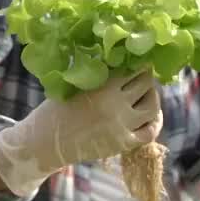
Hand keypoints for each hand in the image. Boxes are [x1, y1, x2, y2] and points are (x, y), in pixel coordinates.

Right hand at [0, 70, 162, 196]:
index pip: (134, 69)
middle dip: (146, 78)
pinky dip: (154, 122)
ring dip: (153, 97)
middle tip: (142, 76)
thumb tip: (116, 57)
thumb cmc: (55, 109)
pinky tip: (150, 116)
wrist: (45, 142)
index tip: (138, 60)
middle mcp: (116, 105)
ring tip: (147, 94)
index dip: (139, 62)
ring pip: (152, 107)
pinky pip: (150, 132)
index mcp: (103, 87)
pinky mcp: (123, 143)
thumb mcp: (72, 84)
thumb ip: (95, 73)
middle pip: (146, 85)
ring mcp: (121, 126)